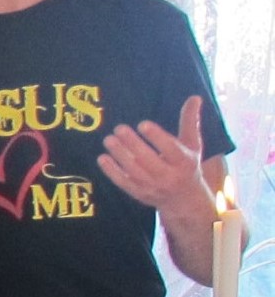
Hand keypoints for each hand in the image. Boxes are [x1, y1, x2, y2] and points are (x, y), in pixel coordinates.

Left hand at [96, 95, 213, 215]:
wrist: (184, 199)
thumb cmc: (187, 165)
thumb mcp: (193, 144)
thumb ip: (190, 121)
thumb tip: (194, 97)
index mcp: (184, 162)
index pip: (171, 149)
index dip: (157, 137)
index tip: (143, 124)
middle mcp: (169, 176)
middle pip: (149, 160)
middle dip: (133, 144)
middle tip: (119, 128)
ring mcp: (153, 186)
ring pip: (134, 171)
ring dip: (120, 155)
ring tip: (109, 139)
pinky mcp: (139, 194)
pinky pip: (124, 182)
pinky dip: (112, 171)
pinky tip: (102, 158)